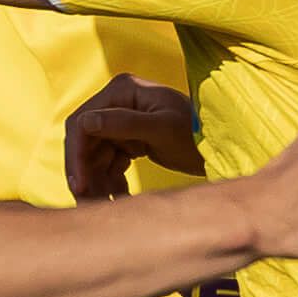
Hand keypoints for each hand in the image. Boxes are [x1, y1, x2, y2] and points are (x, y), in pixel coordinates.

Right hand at [66, 75, 203, 199]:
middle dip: (85, 172)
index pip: (83, 123)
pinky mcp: (130, 141)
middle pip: (85, 141)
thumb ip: (125, 123)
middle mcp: (118, 102)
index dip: (76, 154)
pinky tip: (121, 199)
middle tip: (88, 202)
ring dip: (97, 182)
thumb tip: (85, 122)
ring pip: (95, 156)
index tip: (80, 185)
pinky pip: (109, 164)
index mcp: (122, 90)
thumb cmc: (197, 131)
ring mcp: (123, 121)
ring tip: (108, 205)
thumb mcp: (163, 129)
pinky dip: (111, 182)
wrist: (221, 145)